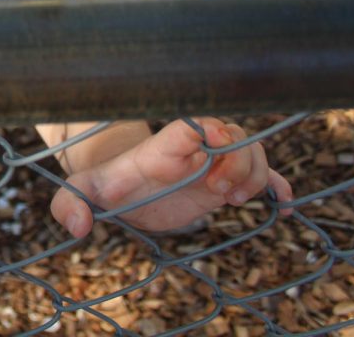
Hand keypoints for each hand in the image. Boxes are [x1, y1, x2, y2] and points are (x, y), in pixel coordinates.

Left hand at [50, 117, 293, 237]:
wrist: (125, 187)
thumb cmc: (107, 185)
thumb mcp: (83, 193)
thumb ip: (70, 204)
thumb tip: (75, 226)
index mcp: (162, 149)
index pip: (191, 126)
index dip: (210, 131)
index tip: (215, 150)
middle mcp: (193, 150)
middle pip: (233, 137)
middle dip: (238, 163)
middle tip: (223, 194)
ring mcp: (212, 164)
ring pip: (251, 152)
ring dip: (256, 175)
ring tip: (235, 201)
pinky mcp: (225, 182)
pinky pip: (262, 176)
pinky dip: (277, 186)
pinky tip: (283, 206)